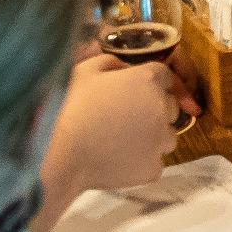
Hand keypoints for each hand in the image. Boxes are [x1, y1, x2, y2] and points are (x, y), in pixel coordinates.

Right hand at [44, 56, 195, 200]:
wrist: (62, 154)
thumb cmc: (71, 108)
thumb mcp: (84, 71)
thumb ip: (111, 62)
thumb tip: (125, 68)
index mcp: (149, 80)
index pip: (165, 76)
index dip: (151, 83)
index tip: (135, 92)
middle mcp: (163, 108)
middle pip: (169, 106)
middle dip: (154, 109)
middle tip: (125, 117)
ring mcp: (161, 141)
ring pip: (167, 136)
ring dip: (152, 136)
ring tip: (122, 140)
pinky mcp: (154, 168)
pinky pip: (154, 162)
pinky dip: (141, 161)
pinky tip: (118, 159)